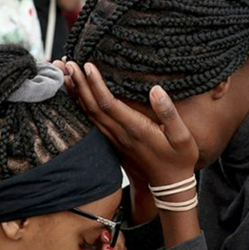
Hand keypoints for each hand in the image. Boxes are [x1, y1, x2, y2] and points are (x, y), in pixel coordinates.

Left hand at [66, 61, 198, 185]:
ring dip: (76, 93)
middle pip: (92, 107)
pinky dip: (80, 106)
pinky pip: (92, 121)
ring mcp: (113, 139)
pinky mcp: (112, 142)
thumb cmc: (178, 160)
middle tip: (67, 62)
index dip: (96, 84)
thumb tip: (156, 89)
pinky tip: (75, 94)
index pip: (109, 104)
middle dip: (79, 84)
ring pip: (88, 114)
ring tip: (65, 73)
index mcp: (135, 130)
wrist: (168, 186)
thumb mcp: (183, 137)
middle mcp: (119, 134)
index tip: (88, 65)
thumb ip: (169, 113)